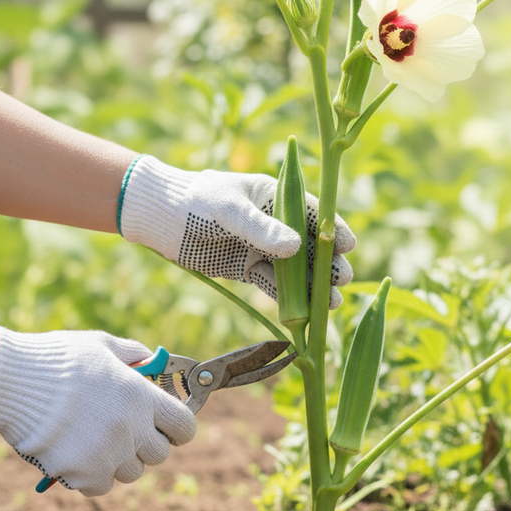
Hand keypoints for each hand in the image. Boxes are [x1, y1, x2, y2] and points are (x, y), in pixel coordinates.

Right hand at [0, 326, 196, 495]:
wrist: (9, 381)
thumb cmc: (57, 359)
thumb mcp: (102, 346)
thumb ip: (134, 356)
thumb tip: (153, 362)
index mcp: (143, 397)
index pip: (185, 427)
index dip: (178, 427)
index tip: (167, 425)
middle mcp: (132, 429)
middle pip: (159, 454)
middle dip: (146, 444)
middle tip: (124, 430)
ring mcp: (108, 455)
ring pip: (131, 473)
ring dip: (118, 460)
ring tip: (93, 438)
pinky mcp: (82, 474)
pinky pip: (101, 486)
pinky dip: (92, 475)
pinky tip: (76, 453)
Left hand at [118, 156, 355, 308]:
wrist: (162, 220)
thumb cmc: (196, 201)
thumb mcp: (229, 210)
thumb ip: (260, 228)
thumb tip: (296, 247)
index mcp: (274, 197)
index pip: (311, 212)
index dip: (333, 228)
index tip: (348, 245)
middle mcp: (274, 223)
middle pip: (309, 245)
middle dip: (328, 263)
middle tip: (343, 279)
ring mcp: (262, 248)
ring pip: (294, 270)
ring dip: (313, 286)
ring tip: (331, 303)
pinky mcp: (248, 269)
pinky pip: (273, 285)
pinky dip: (288, 298)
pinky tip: (305, 312)